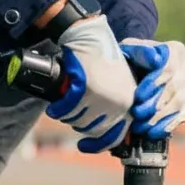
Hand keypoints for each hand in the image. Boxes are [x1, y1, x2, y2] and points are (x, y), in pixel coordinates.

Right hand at [44, 15, 137, 153]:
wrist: (90, 37)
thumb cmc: (102, 61)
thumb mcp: (117, 85)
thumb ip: (116, 107)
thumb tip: (105, 133)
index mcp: (130, 103)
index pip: (115, 135)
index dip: (97, 145)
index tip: (82, 147)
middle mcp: (120, 102)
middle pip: (93, 130)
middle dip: (78, 126)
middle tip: (69, 117)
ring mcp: (104, 96)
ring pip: (79, 121)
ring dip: (67, 118)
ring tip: (61, 110)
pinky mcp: (87, 88)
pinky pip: (68, 109)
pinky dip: (58, 110)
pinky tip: (54, 108)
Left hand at [119, 38, 184, 139]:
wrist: (144, 66)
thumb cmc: (135, 57)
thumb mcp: (134, 49)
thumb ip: (139, 50)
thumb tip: (153, 58)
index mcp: (176, 51)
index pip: (168, 68)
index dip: (154, 83)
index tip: (138, 96)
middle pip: (174, 89)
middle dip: (155, 104)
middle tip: (136, 114)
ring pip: (178, 105)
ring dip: (158, 118)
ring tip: (140, 126)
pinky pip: (181, 117)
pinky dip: (166, 126)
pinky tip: (152, 133)